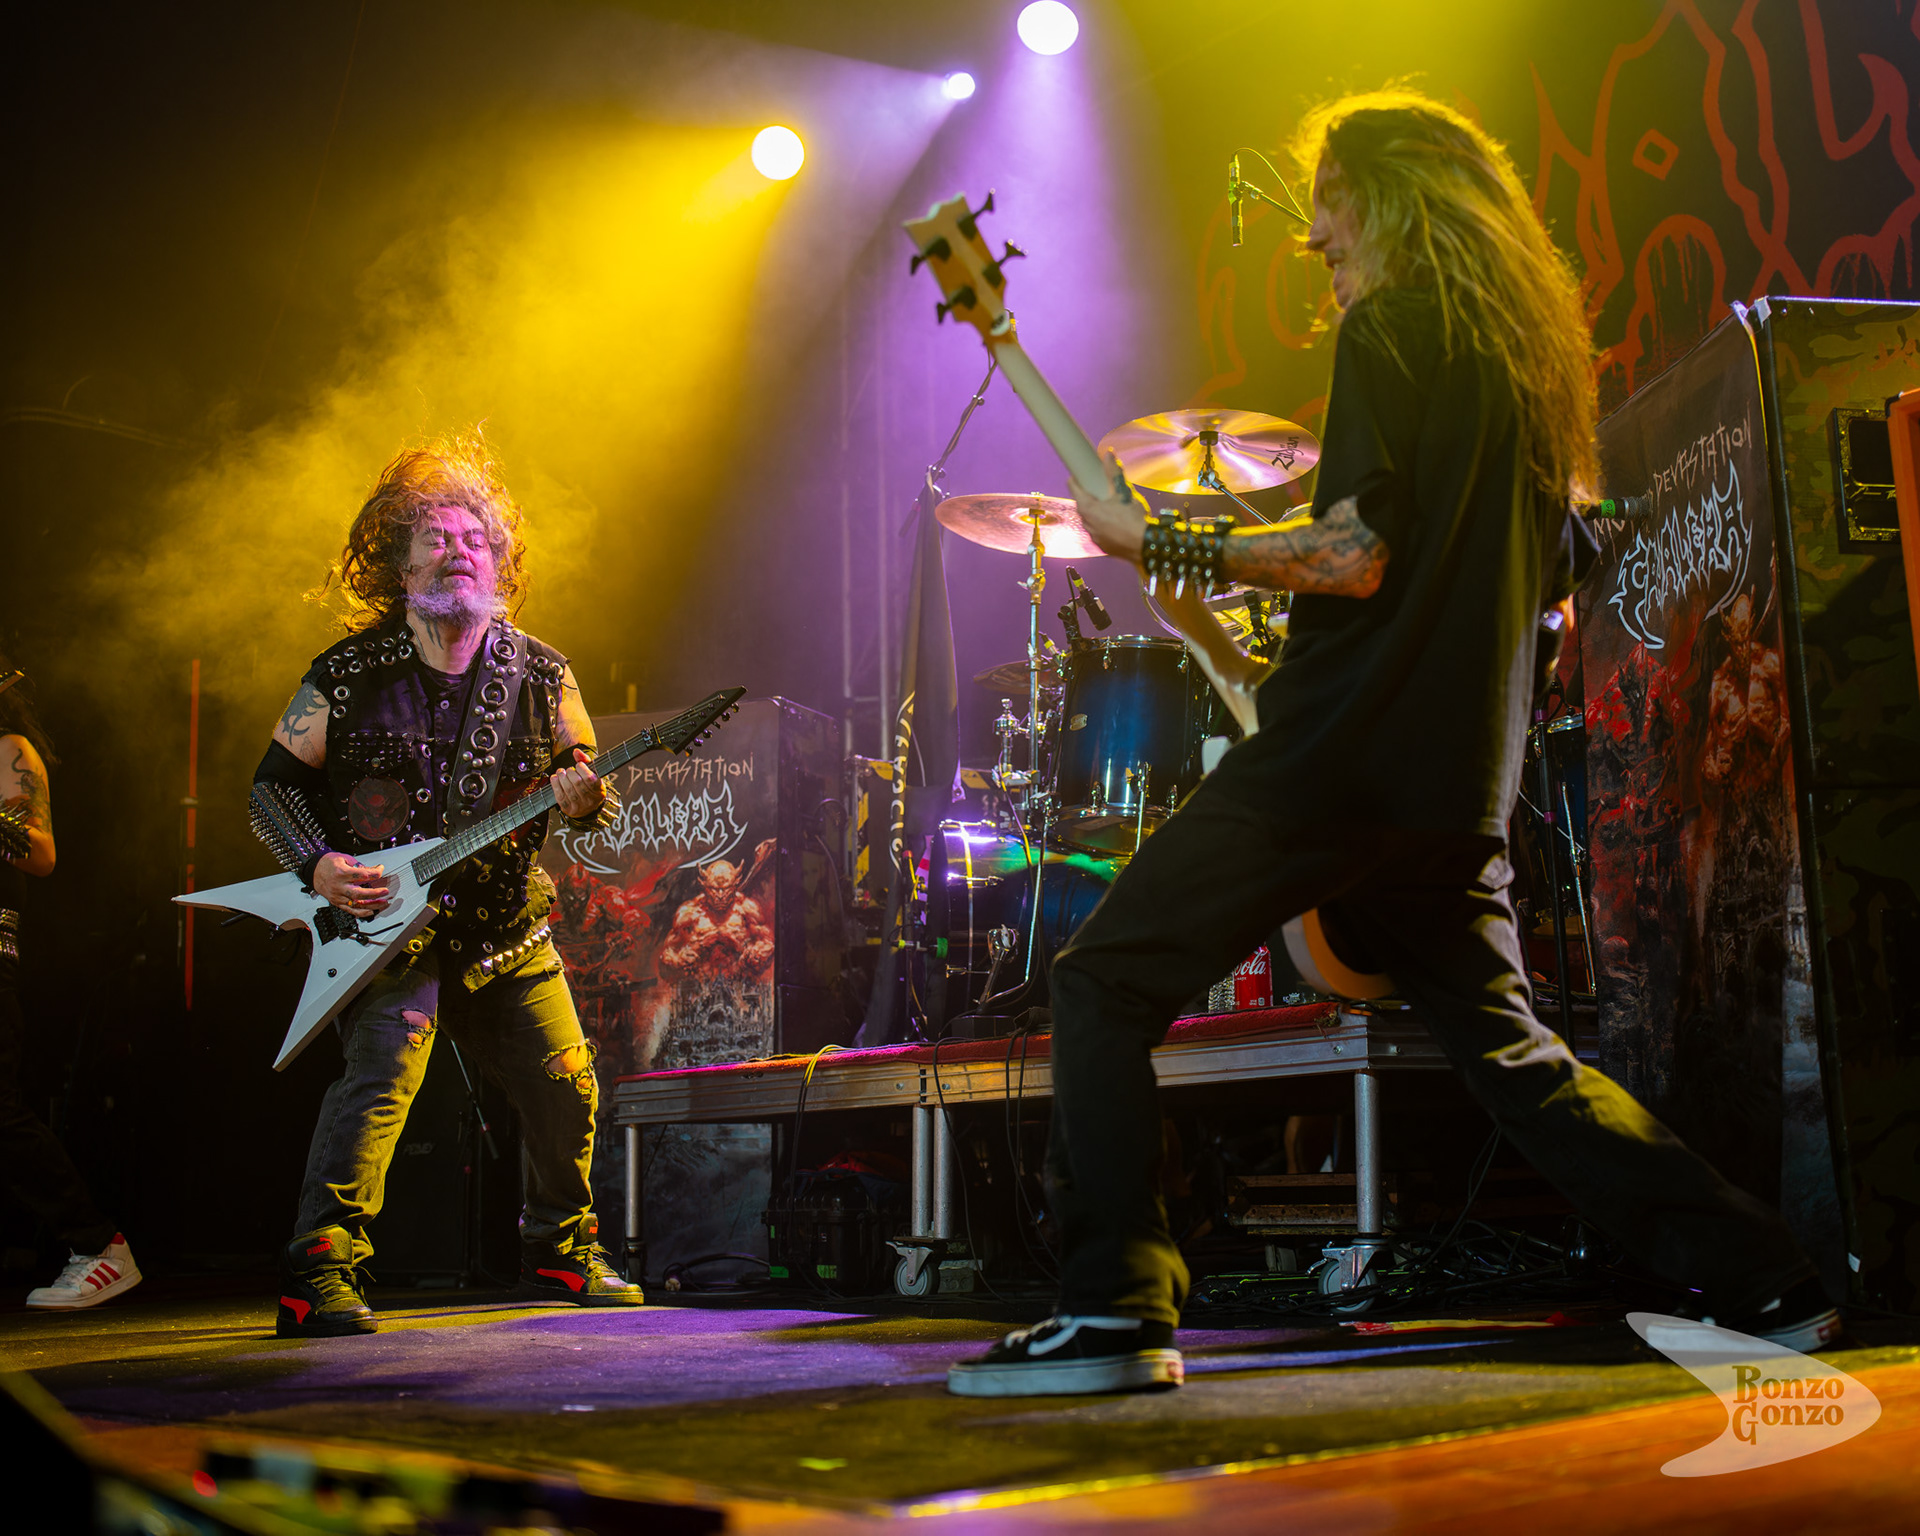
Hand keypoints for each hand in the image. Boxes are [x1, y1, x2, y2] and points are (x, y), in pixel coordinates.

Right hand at [313, 852, 389, 916]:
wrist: (313, 871)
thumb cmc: (328, 864)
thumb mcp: (344, 858)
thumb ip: (358, 865)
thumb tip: (373, 870)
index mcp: (341, 873)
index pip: (362, 875)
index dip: (375, 872)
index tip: (381, 869)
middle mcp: (339, 886)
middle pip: (359, 893)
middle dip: (374, 893)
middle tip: (385, 891)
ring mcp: (337, 896)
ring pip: (356, 904)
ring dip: (372, 905)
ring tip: (383, 903)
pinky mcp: (336, 902)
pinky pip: (350, 910)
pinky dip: (362, 912)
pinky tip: (371, 911)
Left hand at [551, 747, 604, 818]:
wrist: (587, 809)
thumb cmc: (590, 788)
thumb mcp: (593, 774)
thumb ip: (586, 761)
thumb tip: (576, 751)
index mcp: (599, 790)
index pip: (590, 779)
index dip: (582, 769)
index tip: (579, 765)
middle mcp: (590, 799)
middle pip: (577, 783)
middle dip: (570, 772)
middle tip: (569, 769)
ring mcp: (579, 806)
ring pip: (568, 789)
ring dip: (562, 777)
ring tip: (561, 772)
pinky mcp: (568, 809)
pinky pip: (560, 796)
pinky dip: (555, 785)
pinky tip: (555, 778)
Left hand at [1069, 449, 1147, 565]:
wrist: (1146, 546)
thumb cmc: (1133, 520)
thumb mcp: (1123, 491)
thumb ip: (1113, 472)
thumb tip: (1108, 455)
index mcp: (1088, 509)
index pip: (1074, 488)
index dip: (1076, 479)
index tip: (1079, 474)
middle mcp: (1087, 524)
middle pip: (1082, 505)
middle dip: (1090, 496)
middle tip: (1100, 489)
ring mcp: (1095, 538)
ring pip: (1091, 520)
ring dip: (1097, 513)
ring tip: (1111, 507)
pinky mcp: (1104, 547)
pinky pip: (1100, 533)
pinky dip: (1105, 526)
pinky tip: (1117, 523)